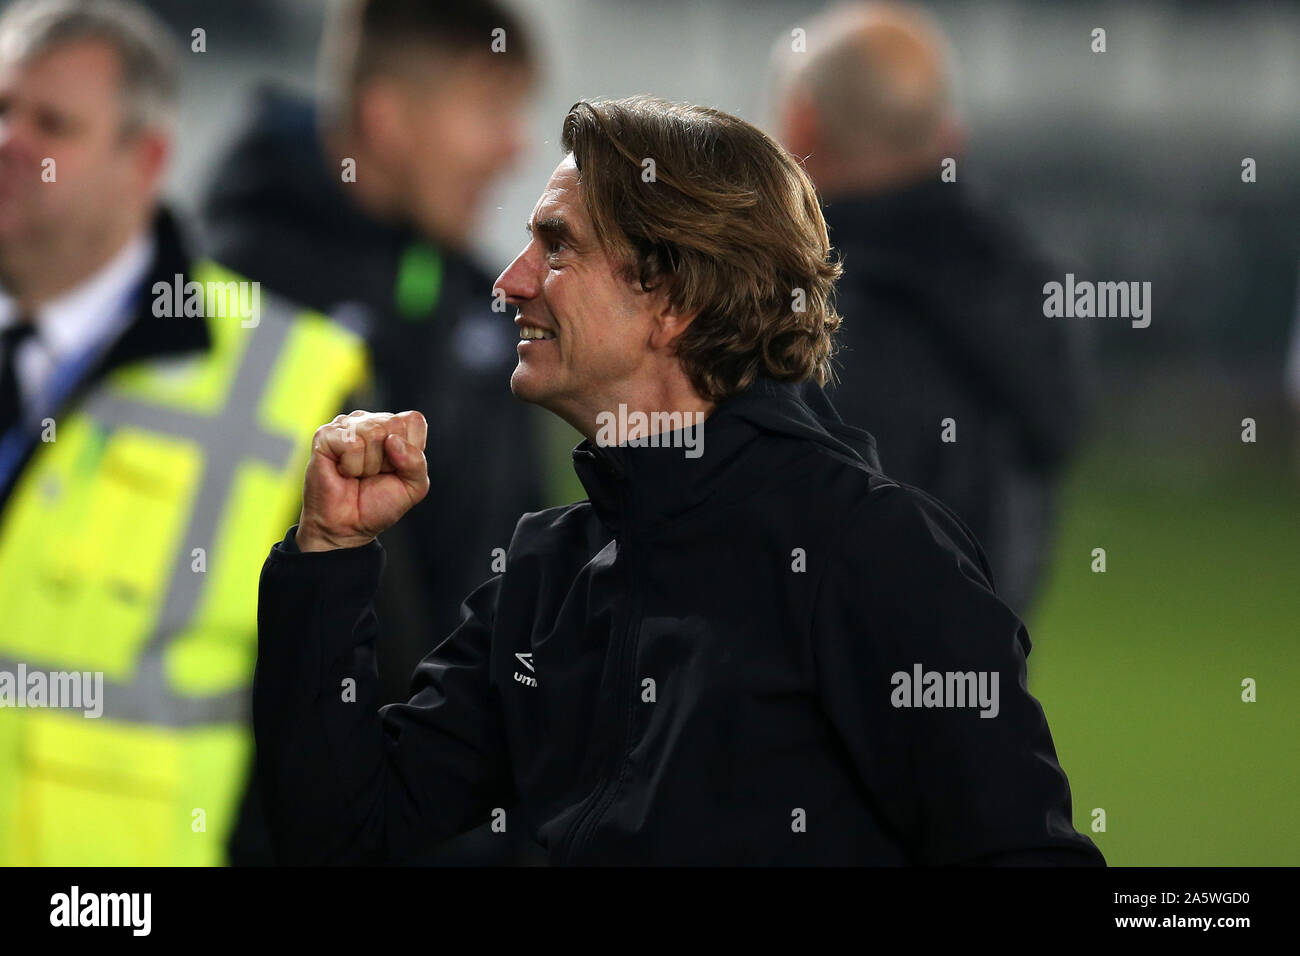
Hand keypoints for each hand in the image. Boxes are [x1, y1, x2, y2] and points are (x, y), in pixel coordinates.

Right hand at [295, 409, 429, 551]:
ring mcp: (346, 426)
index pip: (414, 421)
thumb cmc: (377, 504)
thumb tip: (392, 440)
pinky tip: (343, 471)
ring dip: (369, 465)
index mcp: (394, 429)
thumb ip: (416, 462)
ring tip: (358, 474)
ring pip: (374, 433)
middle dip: (389, 460)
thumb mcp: (413, 487)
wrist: (347, 526)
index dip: (410, 450)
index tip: (395, 468)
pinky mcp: (325, 435)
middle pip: (394, 425)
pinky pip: (352, 444)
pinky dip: (352, 466)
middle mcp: (370, 421)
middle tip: (374, 474)